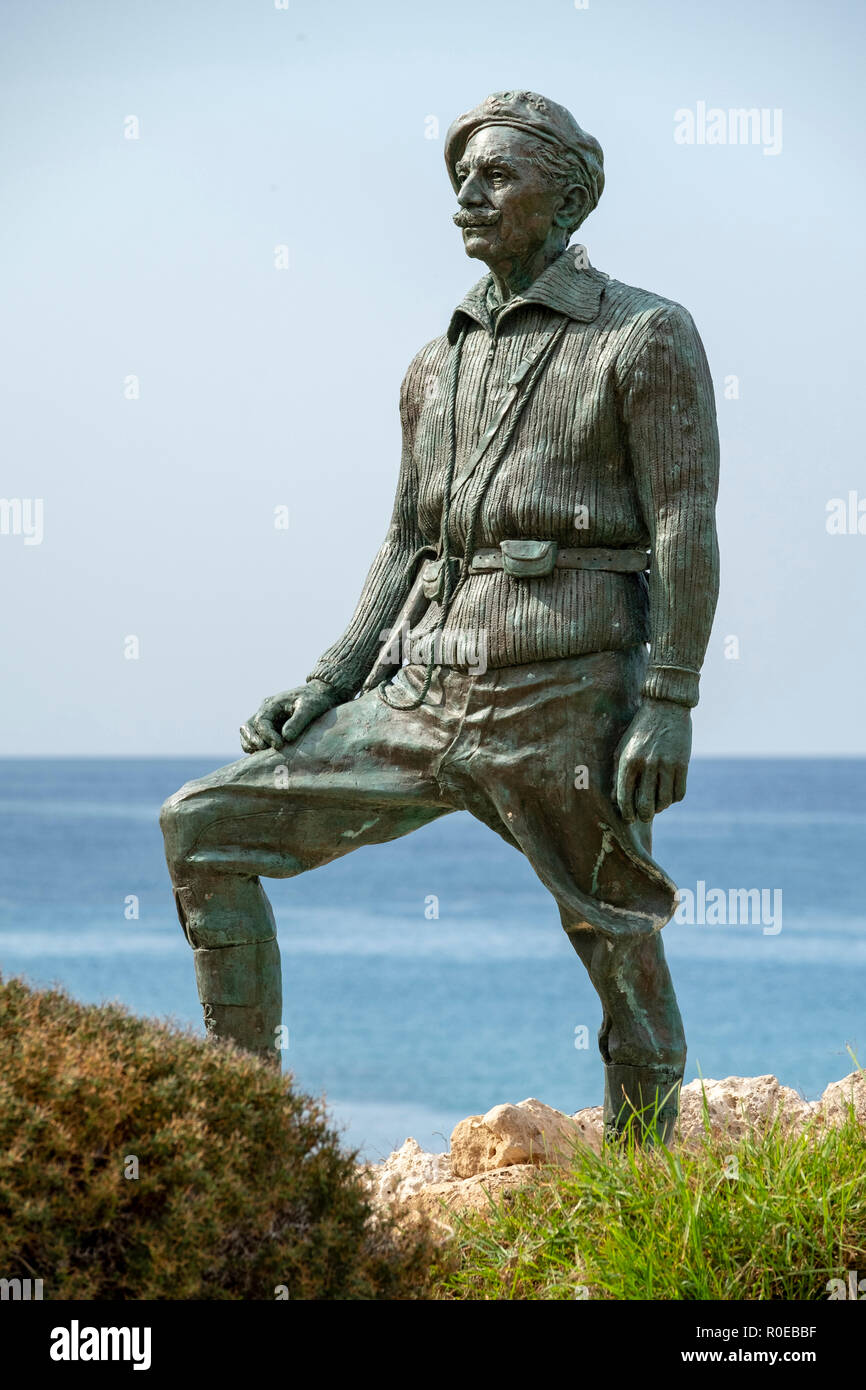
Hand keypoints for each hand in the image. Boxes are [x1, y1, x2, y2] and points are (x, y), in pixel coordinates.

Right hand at [240, 680, 340, 753]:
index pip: (261, 722)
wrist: (319, 695)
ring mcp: (266, 719)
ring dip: (251, 744)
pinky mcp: (270, 727)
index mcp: (273, 704)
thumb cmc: (315, 700)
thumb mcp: (309, 708)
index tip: (280, 745)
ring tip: (260, 756)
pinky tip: (265, 756)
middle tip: (265, 750)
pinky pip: (256, 738)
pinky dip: (256, 746)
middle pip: (247, 727)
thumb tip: (285, 737)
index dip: (267, 735)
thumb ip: (298, 721)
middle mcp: (265, 711)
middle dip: (253, 740)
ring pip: (248, 733)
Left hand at [614, 699, 691, 822]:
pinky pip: (679, 793)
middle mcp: (647, 764)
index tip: (629, 818)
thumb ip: (617, 774)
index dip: (626, 813)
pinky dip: (673, 798)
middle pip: (645, 805)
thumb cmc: (639, 730)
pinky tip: (669, 794)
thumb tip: (614, 800)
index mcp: (628, 761)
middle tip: (643, 815)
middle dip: (643, 816)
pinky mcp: (682, 764)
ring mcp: (666, 764)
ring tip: (657, 804)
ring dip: (660, 808)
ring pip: (664, 802)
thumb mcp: (622, 748)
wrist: (665, 707)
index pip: (624, 798)